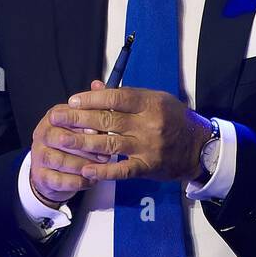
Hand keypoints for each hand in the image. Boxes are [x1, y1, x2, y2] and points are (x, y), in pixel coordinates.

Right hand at [29, 80, 110, 205]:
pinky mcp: (40, 176)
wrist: (52, 171)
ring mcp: (38, 156)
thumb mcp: (82, 123)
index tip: (101, 131)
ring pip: (60, 160)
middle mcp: (41, 134)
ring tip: (101, 169)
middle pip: (60, 139)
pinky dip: (77, 182)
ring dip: (82, 165)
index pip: (65, 116)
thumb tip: (99, 83)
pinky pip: (59, 180)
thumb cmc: (73, 141)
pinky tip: (91, 181)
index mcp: (53, 117)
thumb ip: (92, 105)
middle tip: (107, 154)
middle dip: (85, 147)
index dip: (83, 124)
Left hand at [48, 85, 212, 183]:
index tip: (72, 101)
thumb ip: (125, 94)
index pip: (116, 97)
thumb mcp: (155, 99)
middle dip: (78, 119)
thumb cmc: (173, 118)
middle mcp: (148, 124)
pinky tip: (86, 170)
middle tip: (56, 117)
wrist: (198, 147)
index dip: (92, 99)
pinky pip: (122, 170)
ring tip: (61, 140)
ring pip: (109, 145)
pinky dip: (103, 171)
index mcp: (150, 103)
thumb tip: (94, 86)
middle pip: (108, 120)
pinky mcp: (147, 167)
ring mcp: (147, 148)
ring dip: (82, 143)